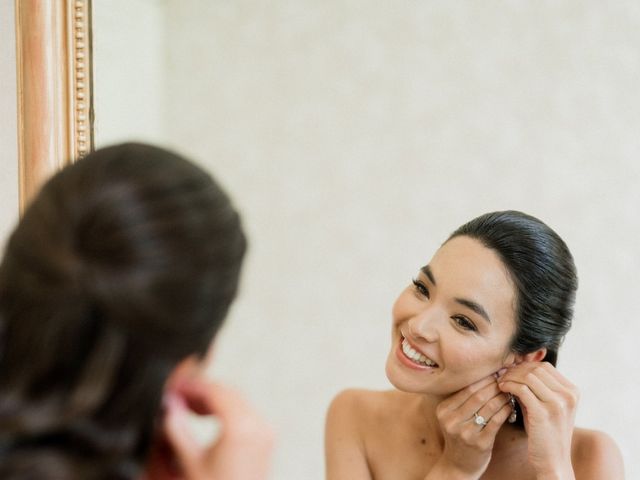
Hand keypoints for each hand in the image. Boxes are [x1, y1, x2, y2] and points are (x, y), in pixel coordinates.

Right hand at [152, 378, 273, 479]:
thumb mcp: (191, 463)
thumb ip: (178, 429)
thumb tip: (169, 404)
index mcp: (241, 427)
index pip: (216, 392)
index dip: (193, 386)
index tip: (175, 387)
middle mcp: (258, 424)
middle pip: (228, 392)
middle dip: (202, 391)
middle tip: (178, 394)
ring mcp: (266, 431)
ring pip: (237, 400)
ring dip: (213, 399)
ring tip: (187, 406)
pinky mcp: (266, 438)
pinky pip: (245, 413)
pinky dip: (225, 409)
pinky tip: (205, 415)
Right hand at [430, 374, 512, 478]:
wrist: (458, 465)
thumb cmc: (459, 435)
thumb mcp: (453, 416)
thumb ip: (463, 399)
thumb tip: (486, 374)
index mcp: (443, 410)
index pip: (467, 388)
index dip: (484, 378)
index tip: (496, 372)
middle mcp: (451, 421)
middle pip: (478, 395)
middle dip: (495, 385)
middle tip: (507, 379)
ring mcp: (465, 433)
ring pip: (489, 407)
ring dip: (503, 396)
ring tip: (510, 391)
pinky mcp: (480, 443)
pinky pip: (497, 421)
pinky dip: (506, 410)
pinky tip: (511, 405)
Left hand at [498, 362, 577, 477]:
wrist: (553, 462)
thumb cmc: (545, 433)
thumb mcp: (545, 406)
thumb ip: (535, 388)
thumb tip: (514, 368)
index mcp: (572, 391)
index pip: (545, 366)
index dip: (525, 365)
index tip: (510, 371)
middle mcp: (568, 395)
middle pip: (535, 369)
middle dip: (515, 370)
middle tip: (501, 374)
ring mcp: (558, 403)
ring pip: (528, 376)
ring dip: (510, 377)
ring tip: (500, 382)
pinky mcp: (544, 412)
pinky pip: (521, 389)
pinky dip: (508, 385)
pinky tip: (502, 389)